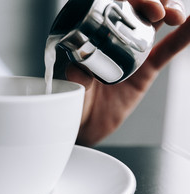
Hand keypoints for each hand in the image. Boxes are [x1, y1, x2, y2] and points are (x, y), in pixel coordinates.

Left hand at [66, 0, 188, 145]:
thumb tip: (77, 71)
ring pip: (153, 23)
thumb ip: (75, 79)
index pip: (109, 6)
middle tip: (156, 11)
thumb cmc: (72, 102)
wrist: (85, 126)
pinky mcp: (145, 68)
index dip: (126, 1)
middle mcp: (111, 38)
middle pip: (135, 9)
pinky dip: (183, 36)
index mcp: (89, 36)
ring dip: (169, 11)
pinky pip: (167, 49)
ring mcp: (130, 52)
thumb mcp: (69, 89)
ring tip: (175, 15)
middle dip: (150, 3)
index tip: (133, 4)